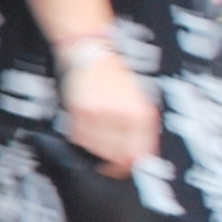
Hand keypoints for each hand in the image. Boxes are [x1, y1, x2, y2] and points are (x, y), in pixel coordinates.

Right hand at [57, 41, 159, 175]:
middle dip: (111, 162)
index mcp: (142, 114)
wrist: (91, 52)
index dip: (130, 166)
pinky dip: (81, 139)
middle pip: (118, 156)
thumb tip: (137, 157)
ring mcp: (101, 114)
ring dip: (94, 149)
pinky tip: (84, 129)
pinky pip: (80, 138)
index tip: (123, 169)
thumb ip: (139, 129)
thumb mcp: (137, 101)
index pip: (139, 153)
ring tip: (94, 138)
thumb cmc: (114, 76)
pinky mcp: (81, 112)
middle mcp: (123, 116)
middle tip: (105, 161)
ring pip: (97, 150)